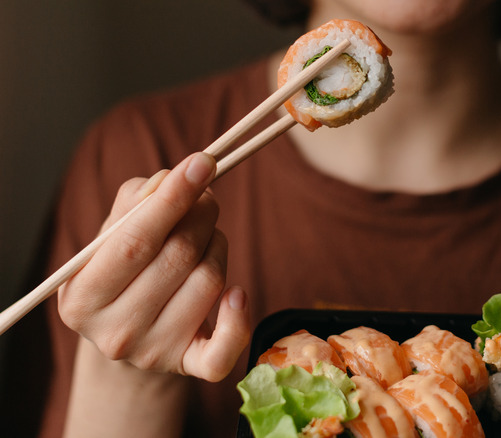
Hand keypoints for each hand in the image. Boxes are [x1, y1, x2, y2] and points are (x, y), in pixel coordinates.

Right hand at [58, 152, 250, 381]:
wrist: (129, 334)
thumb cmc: (123, 271)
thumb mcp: (112, 236)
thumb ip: (136, 202)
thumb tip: (173, 180)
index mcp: (82, 297)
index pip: (134, 241)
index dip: (172, 199)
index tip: (202, 162)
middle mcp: (114, 333)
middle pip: (179, 256)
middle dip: (202, 215)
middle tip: (206, 198)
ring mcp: (153, 354)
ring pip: (210, 281)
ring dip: (217, 245)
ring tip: (206, 239)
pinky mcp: (189, 367)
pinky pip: (226, 346)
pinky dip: (239, 315)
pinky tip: (236, 293)